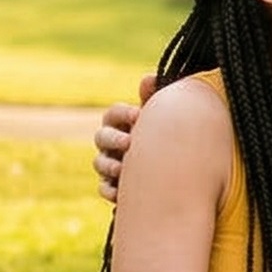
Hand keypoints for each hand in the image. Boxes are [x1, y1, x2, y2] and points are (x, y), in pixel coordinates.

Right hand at [92, 74, 155, 202]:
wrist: (172, 167)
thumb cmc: (163, 133)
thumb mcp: (160, 116)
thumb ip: (153, 98)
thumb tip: (148, 78)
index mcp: (120, 122)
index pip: (112, 114)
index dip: (122, 113)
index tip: (139, 115)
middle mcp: (110, 142)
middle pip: (100, 137)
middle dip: (113, 139)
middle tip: (129, 142)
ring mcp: (109, 163)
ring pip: (99, 163)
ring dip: (109, 165)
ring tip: (123, 169)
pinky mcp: (113, 185)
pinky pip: (103, 188)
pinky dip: (109, 190)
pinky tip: (120, 193)